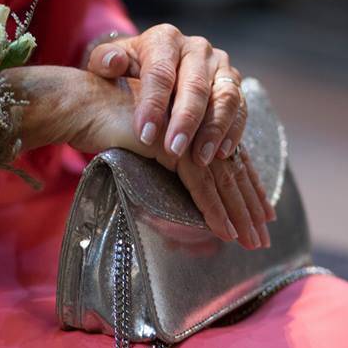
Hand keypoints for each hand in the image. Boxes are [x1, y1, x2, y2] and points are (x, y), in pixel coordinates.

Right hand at [7, 66, 273, 246]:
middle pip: (232, 171)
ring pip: (222, 180)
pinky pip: (200, 184)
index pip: (230, 159)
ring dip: (238, 215)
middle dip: (249, 207)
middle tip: (262, 237)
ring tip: (250, 241)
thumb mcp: (145, 145)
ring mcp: (188, 134)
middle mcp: (198, 126)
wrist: (83, 106)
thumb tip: (189, 188)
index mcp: (195, 124)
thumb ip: (169, 159)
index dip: (248, 186)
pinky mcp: (173, 147)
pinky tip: (225, 231)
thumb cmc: (107, 123)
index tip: (263, 212)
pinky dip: (214, 210)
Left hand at [86, 24, 246, 166]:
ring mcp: (220, 65)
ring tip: (200, 159)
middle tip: (173, 151)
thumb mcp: (106, 63)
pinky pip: (240, 108)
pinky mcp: (234, 84)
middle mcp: (197, 48)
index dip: (153, 104)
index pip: (160, 72)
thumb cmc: (125, 71)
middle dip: (185, 121)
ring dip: (213, 130)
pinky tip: (220, 154)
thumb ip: (103, 61)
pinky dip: (232, 131)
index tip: (144, 135)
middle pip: (196, 85)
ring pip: (224, 96)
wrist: (152, 68)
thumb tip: (113, 63)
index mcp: (164, 39)